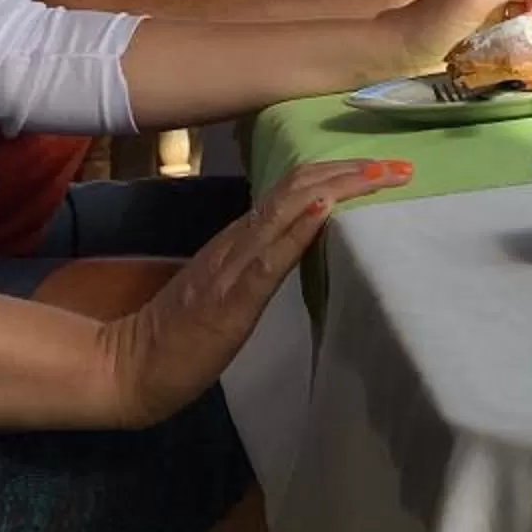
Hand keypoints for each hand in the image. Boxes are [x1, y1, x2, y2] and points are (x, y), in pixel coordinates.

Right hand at [93, 159, 409, 425]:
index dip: (341, 173)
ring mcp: (232, 268)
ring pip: (286, 212)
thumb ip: (262, 260)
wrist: (130, 366)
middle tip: (400, 165)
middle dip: (352, 173)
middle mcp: (238, 241)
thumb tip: (307, 240)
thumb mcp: (231, 287)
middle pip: (298, 189)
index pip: (295, 189)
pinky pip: (268, 260)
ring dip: (336, 190)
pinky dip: (298, 231)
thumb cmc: (181, 333)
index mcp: (241, 239)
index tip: (386, 168)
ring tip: (376, 174)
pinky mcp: (230, 302)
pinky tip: (323, 212)